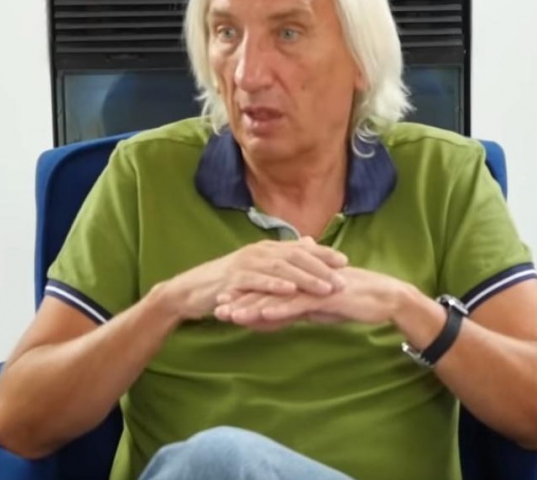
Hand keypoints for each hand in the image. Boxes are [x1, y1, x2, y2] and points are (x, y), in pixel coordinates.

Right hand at [162, 238, 347, 320]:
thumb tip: (308, 245)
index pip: (301, 249)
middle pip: (296, 257)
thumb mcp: (258, 270)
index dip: (324, 254)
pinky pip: (257, 281)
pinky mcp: (233, 279)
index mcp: (267, 249)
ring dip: (305, 278)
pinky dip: (275, 285)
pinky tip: (291, 291)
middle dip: (321, 268)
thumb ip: (283, 260)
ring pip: (281, 269)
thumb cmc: (228, 283)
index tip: (346, 262)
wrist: (191, 291)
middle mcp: (259, 252)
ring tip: (325, 288)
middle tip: (342, 280)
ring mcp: (245, 264)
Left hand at [214, 266, 407, 327]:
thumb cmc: (352, 301)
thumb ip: (296, 309)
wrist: (384, 298)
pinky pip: (298, 303)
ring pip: (277, 296)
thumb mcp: (318, 308)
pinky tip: (263, 316)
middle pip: (266, 288)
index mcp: (301, 278)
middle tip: (216, 308)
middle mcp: (304, 278)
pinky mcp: (326, 295)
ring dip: (253, 305)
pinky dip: (280, 309)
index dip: (244, 293)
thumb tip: (276, 316)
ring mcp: (314, 285)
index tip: (222, 302)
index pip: (267, 286)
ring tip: (231, 315)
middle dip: (240, 299)